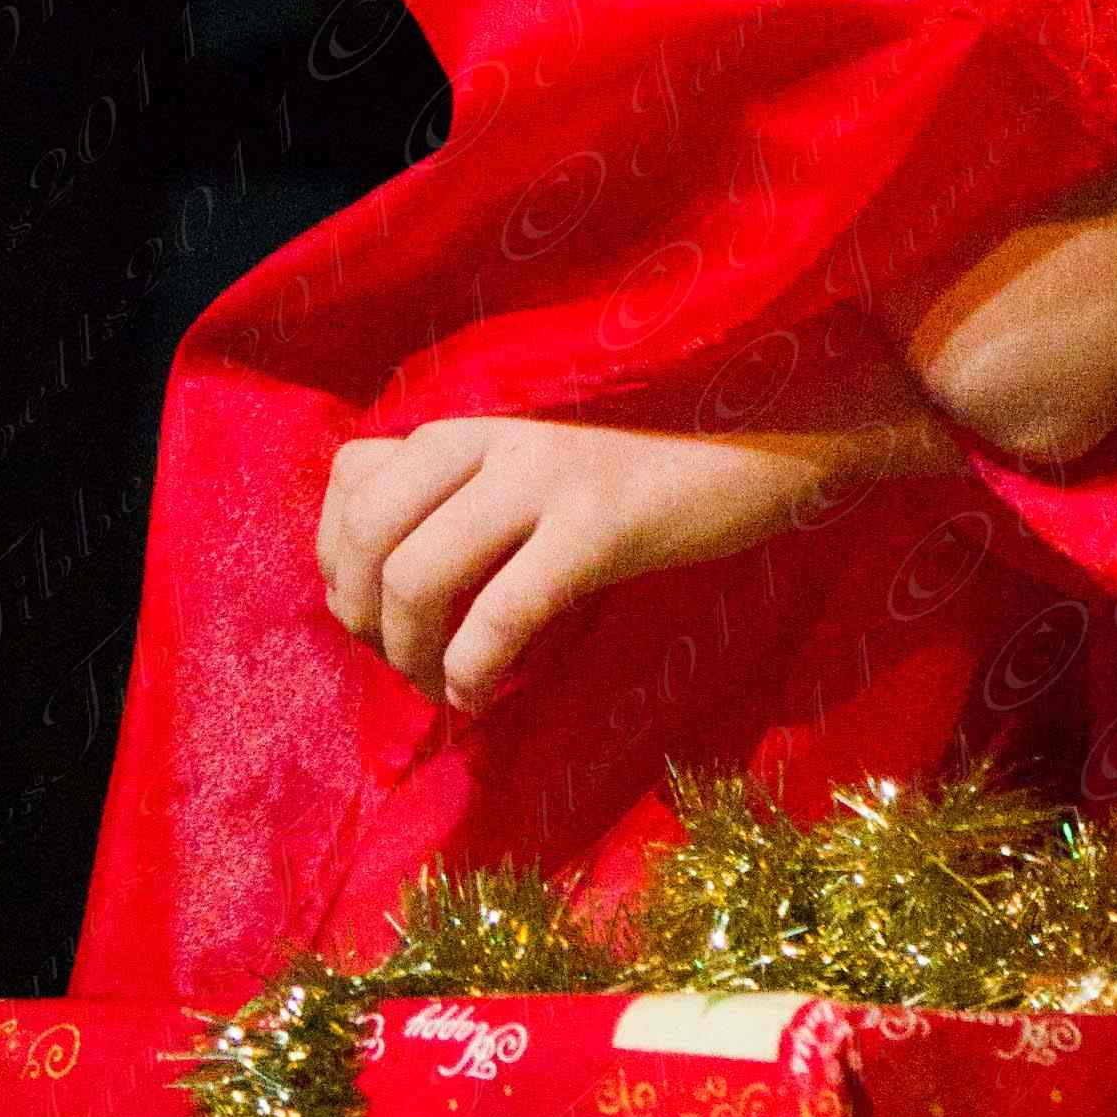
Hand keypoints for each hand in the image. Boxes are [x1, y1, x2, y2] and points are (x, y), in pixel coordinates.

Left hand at [314, 411, 935, 708]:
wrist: (777, 435)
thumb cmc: (650, 468)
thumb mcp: (538, 464)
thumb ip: (461, 496)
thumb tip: (376, 582)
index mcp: (472, 421)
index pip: (347, 481)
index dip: (339, 564)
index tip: (377, 617)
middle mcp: (493, 437)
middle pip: (365, 537)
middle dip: (366, 623)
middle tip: (408, 665)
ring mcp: (548, 476)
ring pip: (418, 577)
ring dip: (414, 658)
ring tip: (447, 686)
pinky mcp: (601, 523)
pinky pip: (500, 615)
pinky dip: (473, 672)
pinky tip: (488, 694)